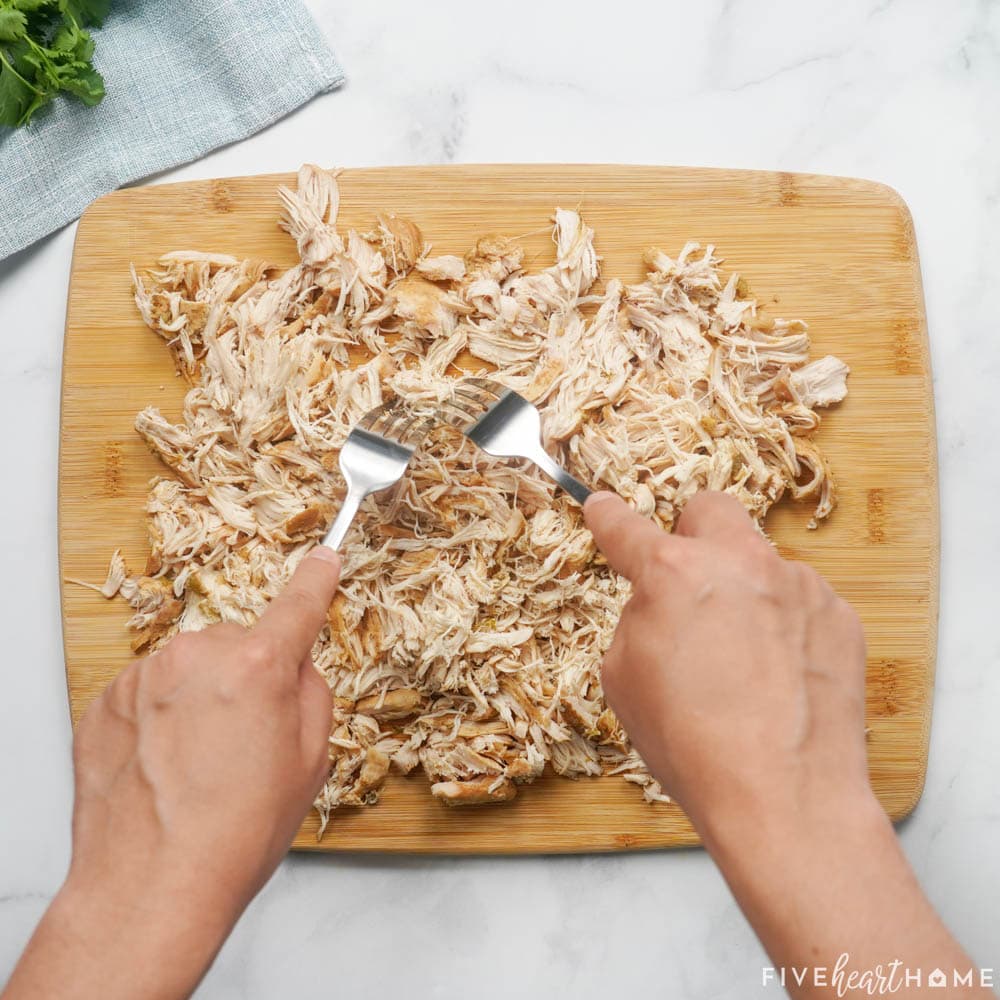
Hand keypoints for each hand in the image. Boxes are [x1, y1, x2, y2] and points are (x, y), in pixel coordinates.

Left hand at [4, 546, 339, 999]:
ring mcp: (145, 677)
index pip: (298, 605)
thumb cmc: (234, 835)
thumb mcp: (309, 762)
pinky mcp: (106, 701)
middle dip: (248, 677)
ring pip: (191, 668)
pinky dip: (161, 717)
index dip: (316, 580)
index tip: (324, 557)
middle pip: (239, 646)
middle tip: (246, 741)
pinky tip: (165, 766)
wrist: (150, 886)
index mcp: (257, 667)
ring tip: (199, 764)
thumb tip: (295, 666)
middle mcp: (196, 657)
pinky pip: (150, 691)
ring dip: (201, 697)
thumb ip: (310, 693)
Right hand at [584, 489, 868, 833]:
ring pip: (759, 564)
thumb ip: (638, 620)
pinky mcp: (839, 614)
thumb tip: (661, 605)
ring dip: (744, 592)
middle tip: (689, 582)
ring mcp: (797, 584)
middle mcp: (739, 563)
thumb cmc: (692, 743)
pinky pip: (799, 601)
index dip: (608, 516)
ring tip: (744, 662)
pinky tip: (781, 677)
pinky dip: (785, 626)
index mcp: (673, 574)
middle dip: (692, 534)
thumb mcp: (625, 679)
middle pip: (710, 510)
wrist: (785, 794)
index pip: (627, 528)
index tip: (602, 507)